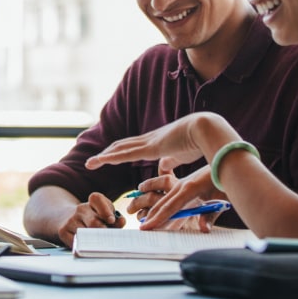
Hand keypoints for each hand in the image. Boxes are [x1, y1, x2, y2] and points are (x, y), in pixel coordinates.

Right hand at [57, 192, 125, 247]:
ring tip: (101, 244)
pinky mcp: (63, 231)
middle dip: (103, 232)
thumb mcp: (104, 214)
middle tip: (109, 239)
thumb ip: (115, 218)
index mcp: (92, 202)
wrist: (67, 218)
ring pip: (85, 234)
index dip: (105, 210)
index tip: (111, 220)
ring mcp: (71, 220)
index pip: (97, 199)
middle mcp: (80, 209)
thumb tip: (122, 221)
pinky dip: (85, 246)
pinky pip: (77, 242)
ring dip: (95, 241)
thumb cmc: (93, 218)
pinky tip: (89, 246)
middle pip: (93, 222)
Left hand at [85, 113, 237, 171]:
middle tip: (93, 162)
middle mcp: (149, 140)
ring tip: (90, 163)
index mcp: (156, 142)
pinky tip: (100, 161)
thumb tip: (162, 168)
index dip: (120, 152)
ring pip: (120, 149)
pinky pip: (126, 154)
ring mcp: (148, 142)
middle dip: (107, 154)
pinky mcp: (151, 147)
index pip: (133, 147)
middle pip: (122, 146)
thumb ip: (170, 161)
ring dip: (104, 156)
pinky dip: (111, 157)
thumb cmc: (199, 142)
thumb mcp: (181, 155)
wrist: (207, 129)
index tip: (109, 157)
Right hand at [131, 162, 223, 230]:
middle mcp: (183, 185)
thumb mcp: (222, 199)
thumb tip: (203, 230)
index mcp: (190, 189)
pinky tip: (157, 207)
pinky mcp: (186, 183)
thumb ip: (211, 215)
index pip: (170, 207)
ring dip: (153, 208)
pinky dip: (162, 203)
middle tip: (140, 228)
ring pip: (165, 198)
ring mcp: (183, 183)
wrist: (228, 161)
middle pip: (163, 203)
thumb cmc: (226, 181)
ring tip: (142, 217)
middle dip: (151, 215)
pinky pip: (171, 195)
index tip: (145, 227)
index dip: (157, 218)